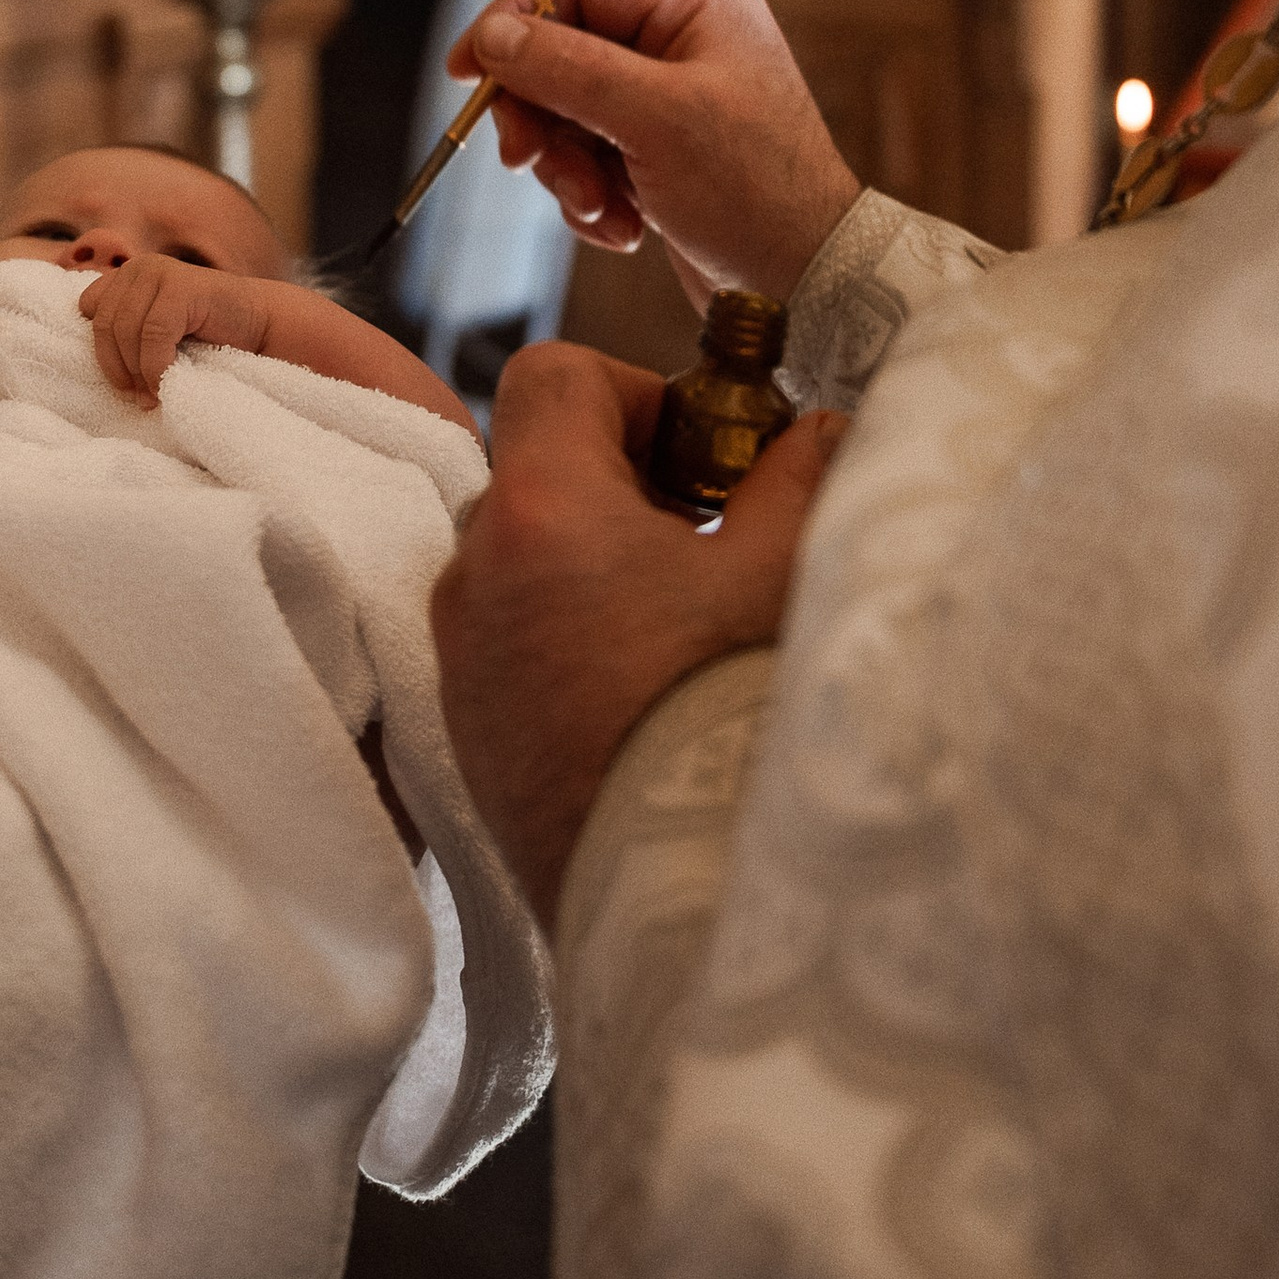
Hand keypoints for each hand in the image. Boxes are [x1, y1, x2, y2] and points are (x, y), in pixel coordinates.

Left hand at [77, 254, 274, 405]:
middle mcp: (138, 267)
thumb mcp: (155, 331)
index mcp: (126, 275)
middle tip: (138, 398)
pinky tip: (167, 385)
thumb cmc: (205, 336)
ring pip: (127, 332)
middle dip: (118, 368)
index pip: (88, 309)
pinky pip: (154, 335)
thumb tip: (80, 366)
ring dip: (139, 373)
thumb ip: (126, 332)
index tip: (123, 381)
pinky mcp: (181, 286)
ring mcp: (160, 271)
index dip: (103, 349)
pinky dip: (157, 367)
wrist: (260, 325)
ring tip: (153, 396)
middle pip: (105, 325)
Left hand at [432, 342, 842, 924]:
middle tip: (714, 534)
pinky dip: (573, 639)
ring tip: (690, 623)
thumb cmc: (735, 719)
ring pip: (524, 565)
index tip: (704, 450)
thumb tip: (815, 432)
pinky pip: (513, 647)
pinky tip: (653, 694)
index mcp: (539, 512)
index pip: (552, 377)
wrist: (686, 901)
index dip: (634, 391)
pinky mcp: (470, 739)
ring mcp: (462, 663)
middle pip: (535, 472)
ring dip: (598, 566)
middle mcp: (473, 577)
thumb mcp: (787, 574)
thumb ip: (797, 480)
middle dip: (626, 485)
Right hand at [447, 0, 858, 304]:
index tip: (466, 71)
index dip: (513, 20)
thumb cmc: (756, 192)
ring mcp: (674, 105)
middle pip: (564, 54)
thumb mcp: (654, 120)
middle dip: (540, 114)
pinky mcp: (665, 160)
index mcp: (696, 8)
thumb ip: (566, 69)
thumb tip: (494, 37)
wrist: (809, 287)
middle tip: (522, 159)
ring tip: (599, 208)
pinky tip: (625, 229)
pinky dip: (594, 198)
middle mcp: (685, 46)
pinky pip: (594, 160)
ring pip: (571, 115)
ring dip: (568, 169)